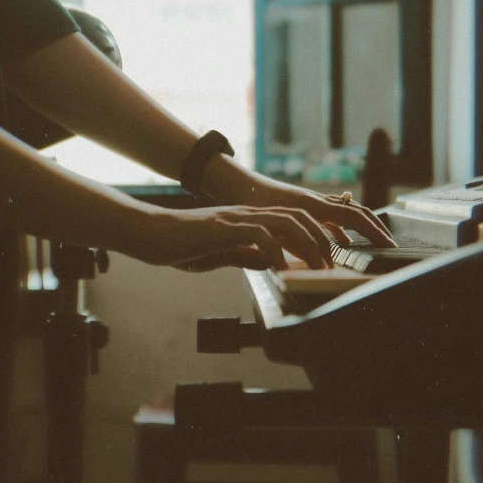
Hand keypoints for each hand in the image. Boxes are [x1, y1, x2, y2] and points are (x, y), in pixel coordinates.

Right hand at [128, 204, 334, 272]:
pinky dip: (276, 250)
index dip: (312, 236)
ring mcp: (235, 218)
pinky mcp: (223, 227)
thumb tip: (270, 263)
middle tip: (333, 262)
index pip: (290, 221)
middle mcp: (246, 214)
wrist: (149, 234)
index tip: (326, 257)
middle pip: (296, 216)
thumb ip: (245, 256)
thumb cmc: (179, 245)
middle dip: (320, 238)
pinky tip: (282, 268)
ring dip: (307, 243)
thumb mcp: (219, 255)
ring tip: (318, 265)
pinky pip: (258, 234)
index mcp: (247, 221)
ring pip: (284, 221)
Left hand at [238, 174, 395, 246]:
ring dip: (360, 227)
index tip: (388, 244)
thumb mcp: (274, 225)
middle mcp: (317, 201)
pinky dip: (341, 229)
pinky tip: (341, 242)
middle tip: (389, 244)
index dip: (373, 231)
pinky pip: (330, 216)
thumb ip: (298, 242)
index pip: (354, 217)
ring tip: (371, 244)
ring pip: (344, 213)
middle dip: (374, 228)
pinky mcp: (304, 206)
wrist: (239, 185)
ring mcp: (312, 202)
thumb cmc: (254, 202)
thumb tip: (319, 258)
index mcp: (314, 205)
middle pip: (356, 212)